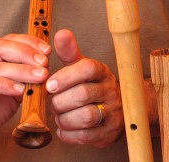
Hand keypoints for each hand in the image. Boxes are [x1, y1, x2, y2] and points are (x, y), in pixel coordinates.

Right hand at [0, 34, 50, 149]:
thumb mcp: (13, 90)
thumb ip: (25, 79)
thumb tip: (46, 70)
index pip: (9, 40)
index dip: (29, 42)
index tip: (48, 49)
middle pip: (3, 47)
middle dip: (27, 53)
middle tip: (45, 62)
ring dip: (22, 70)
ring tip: (40, 76)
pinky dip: (5, 85)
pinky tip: (20, 90)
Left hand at [47, 29, 123, 146]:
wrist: (118, 110)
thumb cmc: (92, 86)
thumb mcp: (81, 68)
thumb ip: (69, 52)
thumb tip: (61, 33)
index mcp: (103, 72)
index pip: (88, 68)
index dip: (66, 76)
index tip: (50, 85)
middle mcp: (111, 90)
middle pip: (83, 94)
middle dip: (60, 101)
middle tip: (53, 103)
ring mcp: (113, 112)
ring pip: (85, 116)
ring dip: (64, 118)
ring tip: (59, 115)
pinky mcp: (109, 133)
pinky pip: (85, 135)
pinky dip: (68, 133)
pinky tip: (64, 128)